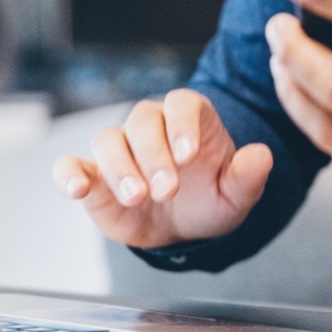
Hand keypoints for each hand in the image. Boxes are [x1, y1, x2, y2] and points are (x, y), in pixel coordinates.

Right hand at [51, 88, 272, 249]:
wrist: (183, 227)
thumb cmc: (209, 198)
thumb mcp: (236, 194)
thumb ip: (248, 175)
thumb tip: (262, 156)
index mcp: (189, 118)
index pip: (182, 104)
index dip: (183, 125)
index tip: (189, 155)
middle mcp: (151, 125)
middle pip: (143, 122)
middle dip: (154, 155)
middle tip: (166, 190)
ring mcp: (120, 148)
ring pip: (108, 140)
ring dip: (119, 168)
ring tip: (136, 196)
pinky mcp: (92, 174)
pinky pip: (71, 164)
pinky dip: (69, 173)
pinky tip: (77, 188)